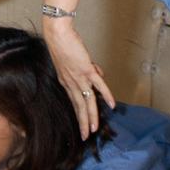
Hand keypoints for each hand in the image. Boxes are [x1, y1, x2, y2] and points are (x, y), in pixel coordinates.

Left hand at [43, 23, 114, 138]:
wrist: (58, 33)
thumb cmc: (63, 43)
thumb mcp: (72, 60)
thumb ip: (86, 69)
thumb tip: (98, 73)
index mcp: (66, 82)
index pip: (74, 102)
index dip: (79, 114)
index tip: (82, 125)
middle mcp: (71, 83)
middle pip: (79, 106)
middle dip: (83, 122)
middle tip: (86, 136)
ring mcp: (79, 77)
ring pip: (87, 101)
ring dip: (91, 116)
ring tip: (94, 128)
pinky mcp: (87, 69)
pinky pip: (98, 85)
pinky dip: (106, 94)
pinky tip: (112, 104)